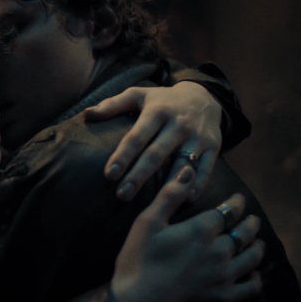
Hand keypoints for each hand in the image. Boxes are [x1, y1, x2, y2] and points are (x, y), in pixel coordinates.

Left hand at [83, 82, 222, 200]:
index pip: (137, 136)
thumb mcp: (139, 95)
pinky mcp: (214, 147)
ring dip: (168, 186)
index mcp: (157, 111)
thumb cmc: (162, 101)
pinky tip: (183, 201)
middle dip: (139, 176)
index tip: (109, 175)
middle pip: (157, 154)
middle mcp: (178, 124)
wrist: (203, 97)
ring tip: (153, 206)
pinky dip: (196, 186)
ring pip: (182, 165)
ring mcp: (198, 137)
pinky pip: (206, 170)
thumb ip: (113, 104)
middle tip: (121, 196)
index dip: (123, 156)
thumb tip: (86, 114)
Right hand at [107, 166, 264, 301]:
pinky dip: (256, 277)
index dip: (236, 203)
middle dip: (250, 222)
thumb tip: (187, 169)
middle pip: (244, 232)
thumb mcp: (147, 222)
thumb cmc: (138, 261)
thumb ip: (170, 195)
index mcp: (201, 230)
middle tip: (252, 218)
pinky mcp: (225, 299)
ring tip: (258, 241)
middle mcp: (219, 251)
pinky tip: (253, 273)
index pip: (228, 211)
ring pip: (252, 256)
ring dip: (257, 246)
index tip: (239, 199)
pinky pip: (251, 286)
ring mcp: (225, 276)